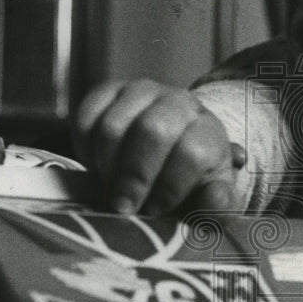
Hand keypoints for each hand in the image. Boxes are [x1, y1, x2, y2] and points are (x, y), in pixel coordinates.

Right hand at [73, 79, 244, 215]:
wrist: (167, 145)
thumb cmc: (188, 177)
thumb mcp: (207, 194)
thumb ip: (217, 204)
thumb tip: (215, 198)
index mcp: (207, 129)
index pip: (192, 152)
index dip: (170, 187)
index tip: (156, 211)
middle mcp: (178, 102)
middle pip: (152, 131)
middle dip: (134, 177)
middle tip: (124, 206)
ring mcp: (141, 92)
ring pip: (114, 127)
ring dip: (107, 166)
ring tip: (111, 188)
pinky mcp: (108, 90)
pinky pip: (86, 118)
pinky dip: (86, 150)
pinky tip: (99, 166)